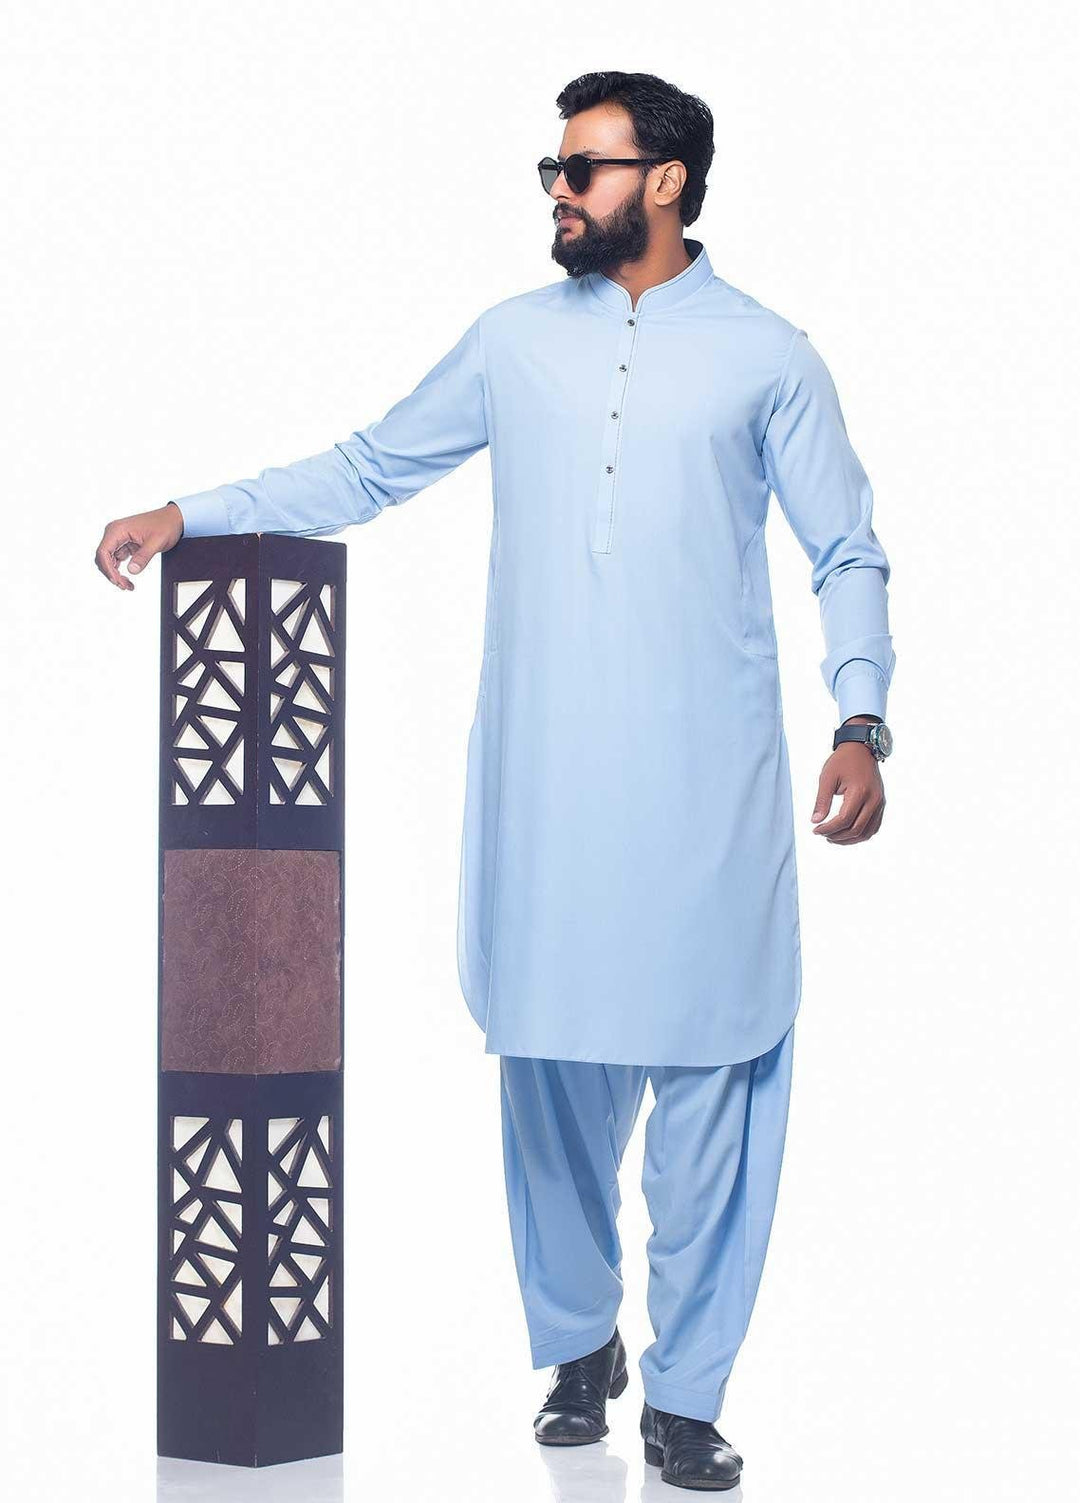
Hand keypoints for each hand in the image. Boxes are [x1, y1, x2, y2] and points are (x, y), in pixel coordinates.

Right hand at [94, 502, 184, 589]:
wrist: (173, 519)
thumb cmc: (165, 525)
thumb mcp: (156, 542)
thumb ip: (143, 556)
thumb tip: (132, 570)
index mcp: (117, 530)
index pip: (103, 552)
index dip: (108, 569)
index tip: (118, 581)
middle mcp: (114, 533)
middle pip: (103, 558)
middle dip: (111, 574)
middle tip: (125, 586)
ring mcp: (119, 538)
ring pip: (109, 561)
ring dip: (115, 574)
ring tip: (128, 585)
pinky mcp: (124, 544)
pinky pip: (117, 559)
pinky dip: (120, 570)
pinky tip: (128, 579)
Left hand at [811, 718, 885, 844]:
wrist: (861, 749)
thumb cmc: (843, 761)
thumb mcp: (827, 778)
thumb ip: (822, 801)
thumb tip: (815, 821)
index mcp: (859, 792)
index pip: (844, 820)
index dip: (828, 829)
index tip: (816, 830)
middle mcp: (873, 799)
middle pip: (855, 829)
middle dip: (836, 836)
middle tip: (822, 834)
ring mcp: (879, 803)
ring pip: (866, 832)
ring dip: (849, 839)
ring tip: (833, 837)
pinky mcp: (881, 804)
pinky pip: (873, 827)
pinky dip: (860, 834)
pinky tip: (846, 833)